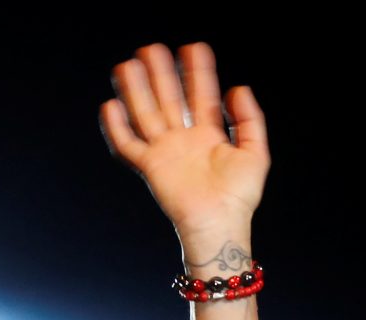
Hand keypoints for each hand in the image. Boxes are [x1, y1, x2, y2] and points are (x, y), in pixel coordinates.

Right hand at [101, 43, 269, 259]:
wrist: (219, 226)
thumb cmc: (239, 198)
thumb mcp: (255, 153)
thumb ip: (249, 120)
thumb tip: (237, 88)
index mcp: (208, 136)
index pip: (200, 96)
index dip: (198, 72)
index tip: (194, 48)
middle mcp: (183, 140)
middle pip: (168, 99)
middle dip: (161, 74)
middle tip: (153, 48)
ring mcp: (165, 152)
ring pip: (145, 114)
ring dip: (136, 90)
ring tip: (129, 65)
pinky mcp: (150, 168)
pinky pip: (127, 146)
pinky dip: (116, 128)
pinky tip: (111, 105)